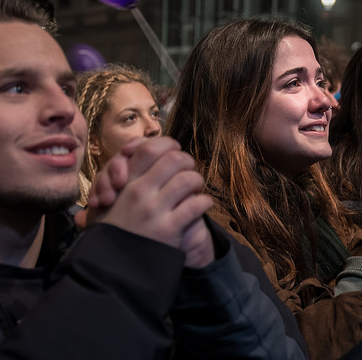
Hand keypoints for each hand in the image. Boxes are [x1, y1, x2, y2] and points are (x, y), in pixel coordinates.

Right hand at [84, 136, 214, 266]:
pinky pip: (195, 205)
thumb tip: (131, 149)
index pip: (149, 148)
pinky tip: (202, 204)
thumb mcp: (103, 202)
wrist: (110, 269)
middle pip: (174, 159)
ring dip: (197, 181)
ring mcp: (154, 210)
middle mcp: (138, 192)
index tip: (172, 152)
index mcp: (124, 182)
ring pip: (187, 179)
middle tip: (188, 170)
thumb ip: (116, 176)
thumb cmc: (111, 232)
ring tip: (196, 188)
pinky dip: (204, 202)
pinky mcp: (168, 229)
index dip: (166, 145)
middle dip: (187, 161)